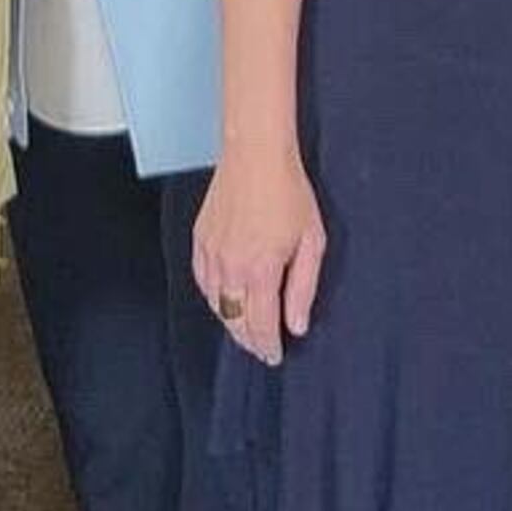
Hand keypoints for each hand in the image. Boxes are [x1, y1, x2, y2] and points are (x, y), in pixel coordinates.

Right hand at [190, 147, 327, 366]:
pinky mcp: (200, 240)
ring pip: (216, 305)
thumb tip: (297, 325)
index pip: (260, 325)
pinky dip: (214, 298)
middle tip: (262, 348)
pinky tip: (225, 300)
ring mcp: (211, 253)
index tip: (275, 356)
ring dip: (231, 321)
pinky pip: (203, 282)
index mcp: (260, 270)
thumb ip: (302, 288)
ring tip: (246, 329)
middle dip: (249, 340)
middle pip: (235, 321)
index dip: (268, 346)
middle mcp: (230, 267)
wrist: (255, 154)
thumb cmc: (289, 192)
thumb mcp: (311, 242)